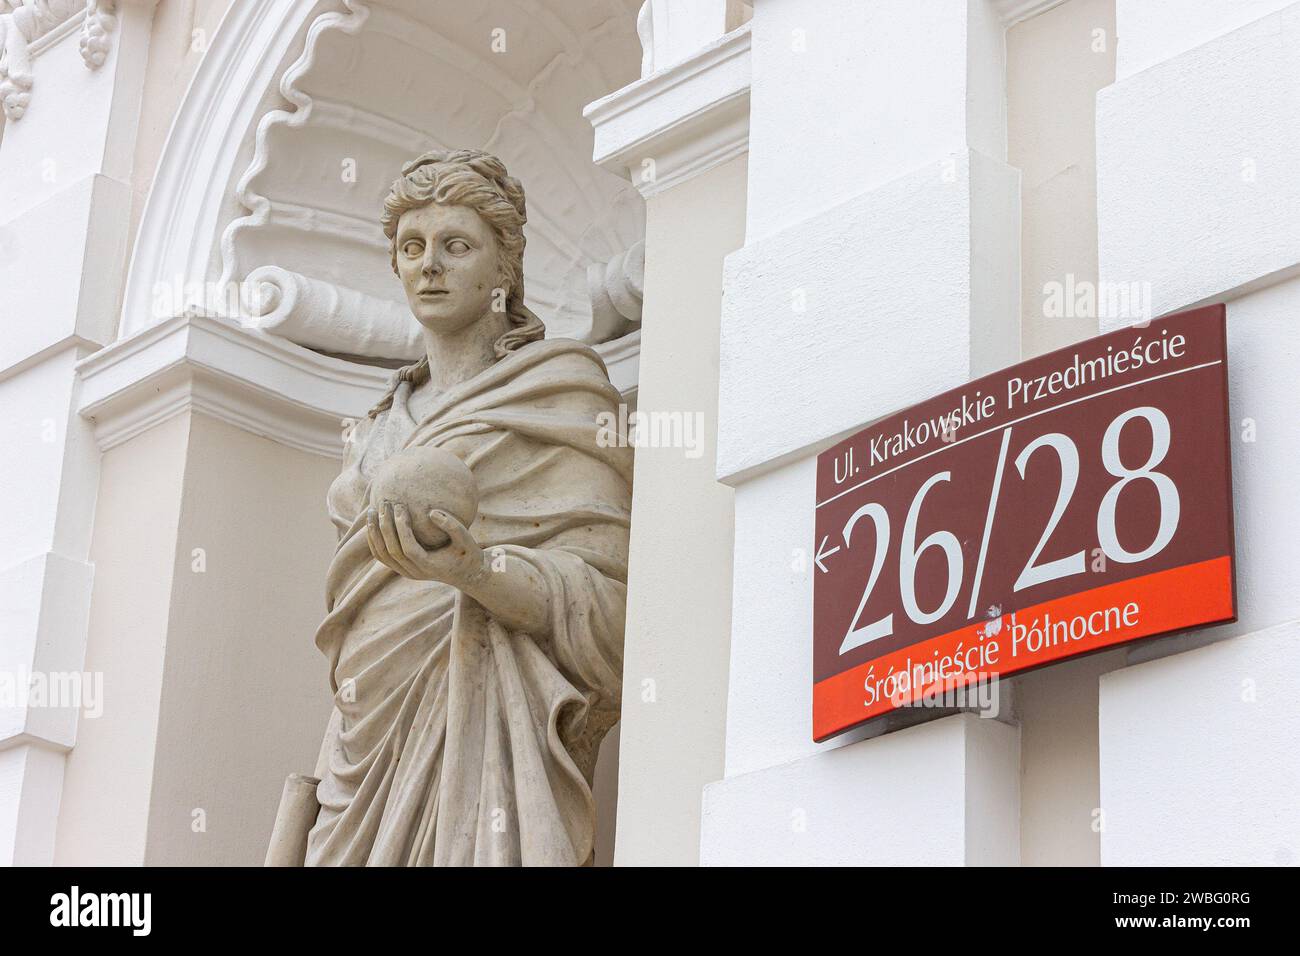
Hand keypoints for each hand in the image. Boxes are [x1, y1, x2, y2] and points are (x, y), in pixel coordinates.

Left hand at [366, 502, 485, 588]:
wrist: (466, 574)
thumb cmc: (467, 553)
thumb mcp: (466, 539)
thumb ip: (452, 525)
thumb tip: (432, 512)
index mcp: (429, 565)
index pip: (408, 547)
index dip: (401, 527)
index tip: (399, 506)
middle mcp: (415, 572)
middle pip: (391, 550)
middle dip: (385, 526)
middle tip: (384, 503)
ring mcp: (407, 573)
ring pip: (383, 555)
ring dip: (374, 533)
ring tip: (371, 511)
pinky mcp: (403, 570)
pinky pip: (383, 557)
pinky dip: (374, 541)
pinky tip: (373, 523)